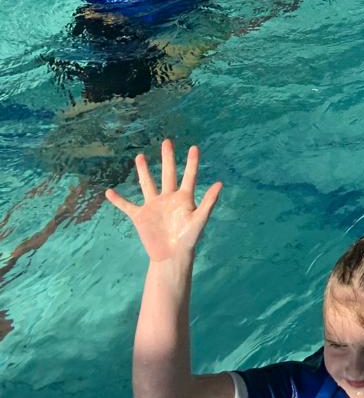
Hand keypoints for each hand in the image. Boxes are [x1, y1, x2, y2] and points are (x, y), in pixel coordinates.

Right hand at [105, 139, 222, 263]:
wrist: (171, 255)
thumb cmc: (189, 238)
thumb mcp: (199, 219)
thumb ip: (208, 202)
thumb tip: (220, 183)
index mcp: (184, 198)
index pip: (189, 176)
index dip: (192, 162)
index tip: (194, 147)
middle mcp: (168, 198)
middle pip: (167, 174)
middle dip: (167, 158)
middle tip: (166, 142)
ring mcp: (153, 206)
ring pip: (147, 184)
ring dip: (143, 171)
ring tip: (140, 156)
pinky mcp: (140, 216)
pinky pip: (127, 206)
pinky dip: (118, 200)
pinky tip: (109, 192)